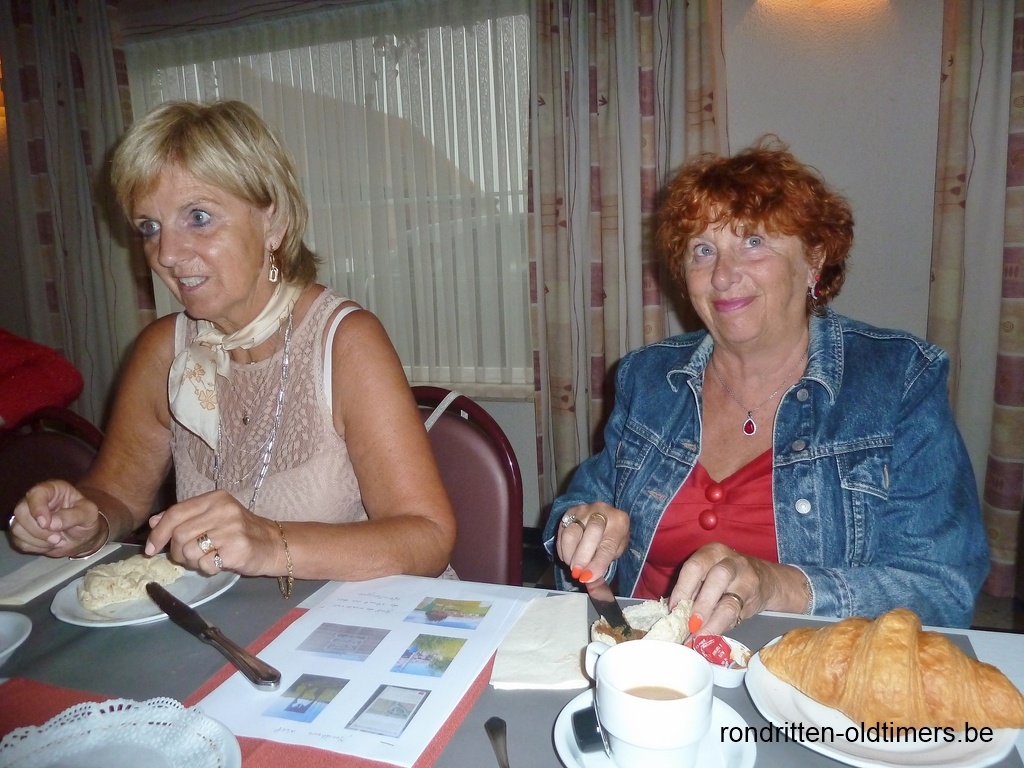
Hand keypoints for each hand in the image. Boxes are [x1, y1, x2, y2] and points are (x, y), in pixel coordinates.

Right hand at [7, 480, 107, 557]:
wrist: (82, 537)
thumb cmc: (86, 520)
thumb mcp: (89, 514)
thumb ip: (73, 516)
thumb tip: (52, 524)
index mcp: (52, 490)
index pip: (36, 493)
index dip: (38, 509)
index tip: (46, 524)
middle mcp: (35, 500)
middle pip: (21, 512)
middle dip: (38, 530)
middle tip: (58, 538)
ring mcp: (26, 516)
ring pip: (17, 528)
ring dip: (38, 540)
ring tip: (58, 541)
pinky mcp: (23, 532)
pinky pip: (19, 541)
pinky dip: (35, 547)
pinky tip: (49, 545)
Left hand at [145, 490, 280, 576]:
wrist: (273, 544)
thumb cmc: (239, 531)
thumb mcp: (213, 517)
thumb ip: (184, 517)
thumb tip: (154, 522)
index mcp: (215, 498)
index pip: (176, 513)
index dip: (158, 533)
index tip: (150, 549)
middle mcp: (224, 510)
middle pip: (179, 535)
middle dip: (176, 552)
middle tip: (187, 557)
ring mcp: (232, 530)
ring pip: (190, 551)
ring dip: (192, 562)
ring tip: (206, 559)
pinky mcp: (237, 550)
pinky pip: (206, 564)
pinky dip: (207, 569)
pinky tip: (219, 563)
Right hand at [555, 502, 628, 583]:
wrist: (605, 515)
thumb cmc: (612, 536)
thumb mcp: (616, 549)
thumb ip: (605, 563)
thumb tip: (589, 579)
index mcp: (619, 521)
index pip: (608, 544)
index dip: (597, 563)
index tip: (587, 578)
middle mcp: (602, 511)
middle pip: (591, 532)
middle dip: (581, 556)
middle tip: (576, 573)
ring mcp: (584, 510)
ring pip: (571, 532)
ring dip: (569, 554)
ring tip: (572, 566)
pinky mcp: (569, 512)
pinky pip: (562, 532)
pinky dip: (562, 549)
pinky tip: (567, 557)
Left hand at [669, 542, 807, 636]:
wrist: (765, 579)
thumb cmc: (725, 577)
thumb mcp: (707, 573)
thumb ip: (690, 589)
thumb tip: (670, 612)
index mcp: (712, 552)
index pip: (695, 566)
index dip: (683, 588)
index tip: (673, 609)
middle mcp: (731, 562)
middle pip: (718, 578)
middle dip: (702, 603)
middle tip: (689, 624)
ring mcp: (746, 581)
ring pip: (730, 602)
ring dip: (712, 622)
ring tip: (698, 636)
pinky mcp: (754, 602)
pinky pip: (737, 617)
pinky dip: (720, 628)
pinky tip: (710, 637)